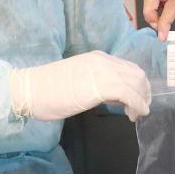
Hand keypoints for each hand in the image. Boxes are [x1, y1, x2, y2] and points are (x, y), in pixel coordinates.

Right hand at [9, 51, 151, 121]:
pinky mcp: (101, 86)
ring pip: (136, 82)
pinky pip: (130, 95)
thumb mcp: (78, 80)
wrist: (30, 89)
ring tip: (135, 114)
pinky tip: (135, 115)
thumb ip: (96, 82)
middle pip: (136, 73)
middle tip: (139, 109)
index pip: (127, 67)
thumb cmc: (48, 89)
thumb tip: (112, 95)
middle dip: (143, 91)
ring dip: (141, 99)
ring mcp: (103, 71)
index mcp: (97, 58)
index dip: (136, 84)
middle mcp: (103, 60)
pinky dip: (138, 105)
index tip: (134, 100)